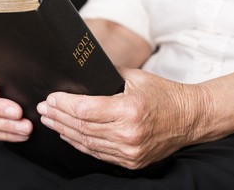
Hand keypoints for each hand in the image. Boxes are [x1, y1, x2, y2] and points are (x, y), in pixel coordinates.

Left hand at [37, 68, 206, 168]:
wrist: (190, 118)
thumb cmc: (164, 94)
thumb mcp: (136, 77)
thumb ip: (107, 74)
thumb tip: (82, 73)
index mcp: (130, 110)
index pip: (85, 109)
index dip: (64, 104)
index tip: (51, 98)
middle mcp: (128, 134)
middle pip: (81, 126)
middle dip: (58, 117)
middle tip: (43, 110)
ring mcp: (129, 151)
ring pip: (86, 142)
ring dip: (64, 131)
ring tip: (50, 121)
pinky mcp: (130, 160)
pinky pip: (97, 153)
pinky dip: (80, 144)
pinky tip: (68, 135)